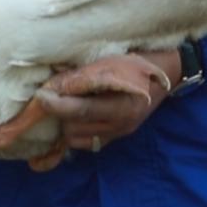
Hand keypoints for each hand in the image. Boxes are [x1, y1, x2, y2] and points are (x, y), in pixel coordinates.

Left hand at [36, 50, 178, 156]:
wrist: (164, 74)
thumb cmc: (135, 63)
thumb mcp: (109, 64)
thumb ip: (82, 78)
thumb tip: (53, 86)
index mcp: (123, 105)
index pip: (83, 110)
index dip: (58, 104)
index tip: (41, 96)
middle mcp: (121, 125)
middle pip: (75, 128)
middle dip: (62, 113)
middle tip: (57, 95)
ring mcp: (118, 134)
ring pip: (77, 139)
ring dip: (67, 123)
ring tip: (69, 105)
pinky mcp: (115, 138)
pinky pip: (85, 143)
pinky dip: (77, 131)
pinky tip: (78, 118)